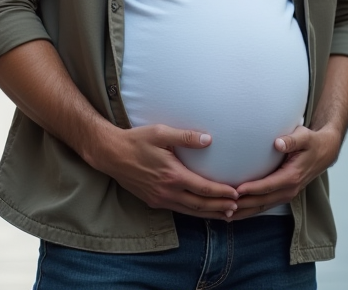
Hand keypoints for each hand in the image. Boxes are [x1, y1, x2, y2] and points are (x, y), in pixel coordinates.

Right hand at [91, 124, 238, 218]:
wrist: (110, 154)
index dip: (222, 193)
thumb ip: (185, 137)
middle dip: (219, 207)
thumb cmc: (136, 140)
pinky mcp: (153, 201)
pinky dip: (193, 211)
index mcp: (172, 175)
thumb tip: (208, 139)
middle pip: (199, 205)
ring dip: (208, 213)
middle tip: (237, 207)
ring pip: (189, 211)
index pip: (203, 189)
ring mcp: (159, 198)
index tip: (236, 193)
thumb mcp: (160, 133)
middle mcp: (167, 191)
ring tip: (224, 213)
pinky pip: (178, 209)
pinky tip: (200, 209)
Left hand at [228, 125, 341, 219]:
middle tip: (223, 205)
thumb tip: (278, 143)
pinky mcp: (282, 195)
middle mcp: (289, 189)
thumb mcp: (305, 137)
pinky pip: (264, 206)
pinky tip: (235, 212)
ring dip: (244, 212)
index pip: (269, 185)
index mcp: (292, 176)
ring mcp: (286, 194)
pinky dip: (249, 210)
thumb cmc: (311, 142)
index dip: (252, 189)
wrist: (324, 152)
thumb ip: (292, 140)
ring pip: (262, 207)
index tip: (236, 190)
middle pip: (262, 201)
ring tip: (224, 213)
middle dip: (243, 204)